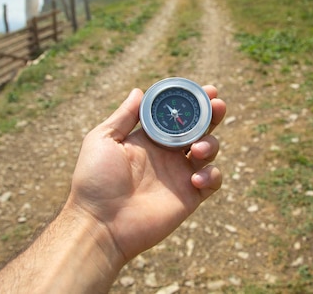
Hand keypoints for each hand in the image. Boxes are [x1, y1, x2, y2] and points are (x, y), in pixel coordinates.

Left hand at [67, 85, 225, 261]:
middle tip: (218, 104)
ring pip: (209, 150)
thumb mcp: (102, 140)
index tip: (204, 89)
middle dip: (211, 114)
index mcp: (149, 139)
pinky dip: (211, 175)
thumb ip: (123, 116)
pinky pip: (212, 181)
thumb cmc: (94, 181)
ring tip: (198, 149)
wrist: (100, 223)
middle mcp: (168, 154)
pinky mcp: (189, 197)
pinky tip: (195, 178)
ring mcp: (180, 175)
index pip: (176, 114)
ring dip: (211, 143)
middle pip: (198, 128)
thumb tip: (139, 91)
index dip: (191, 101)